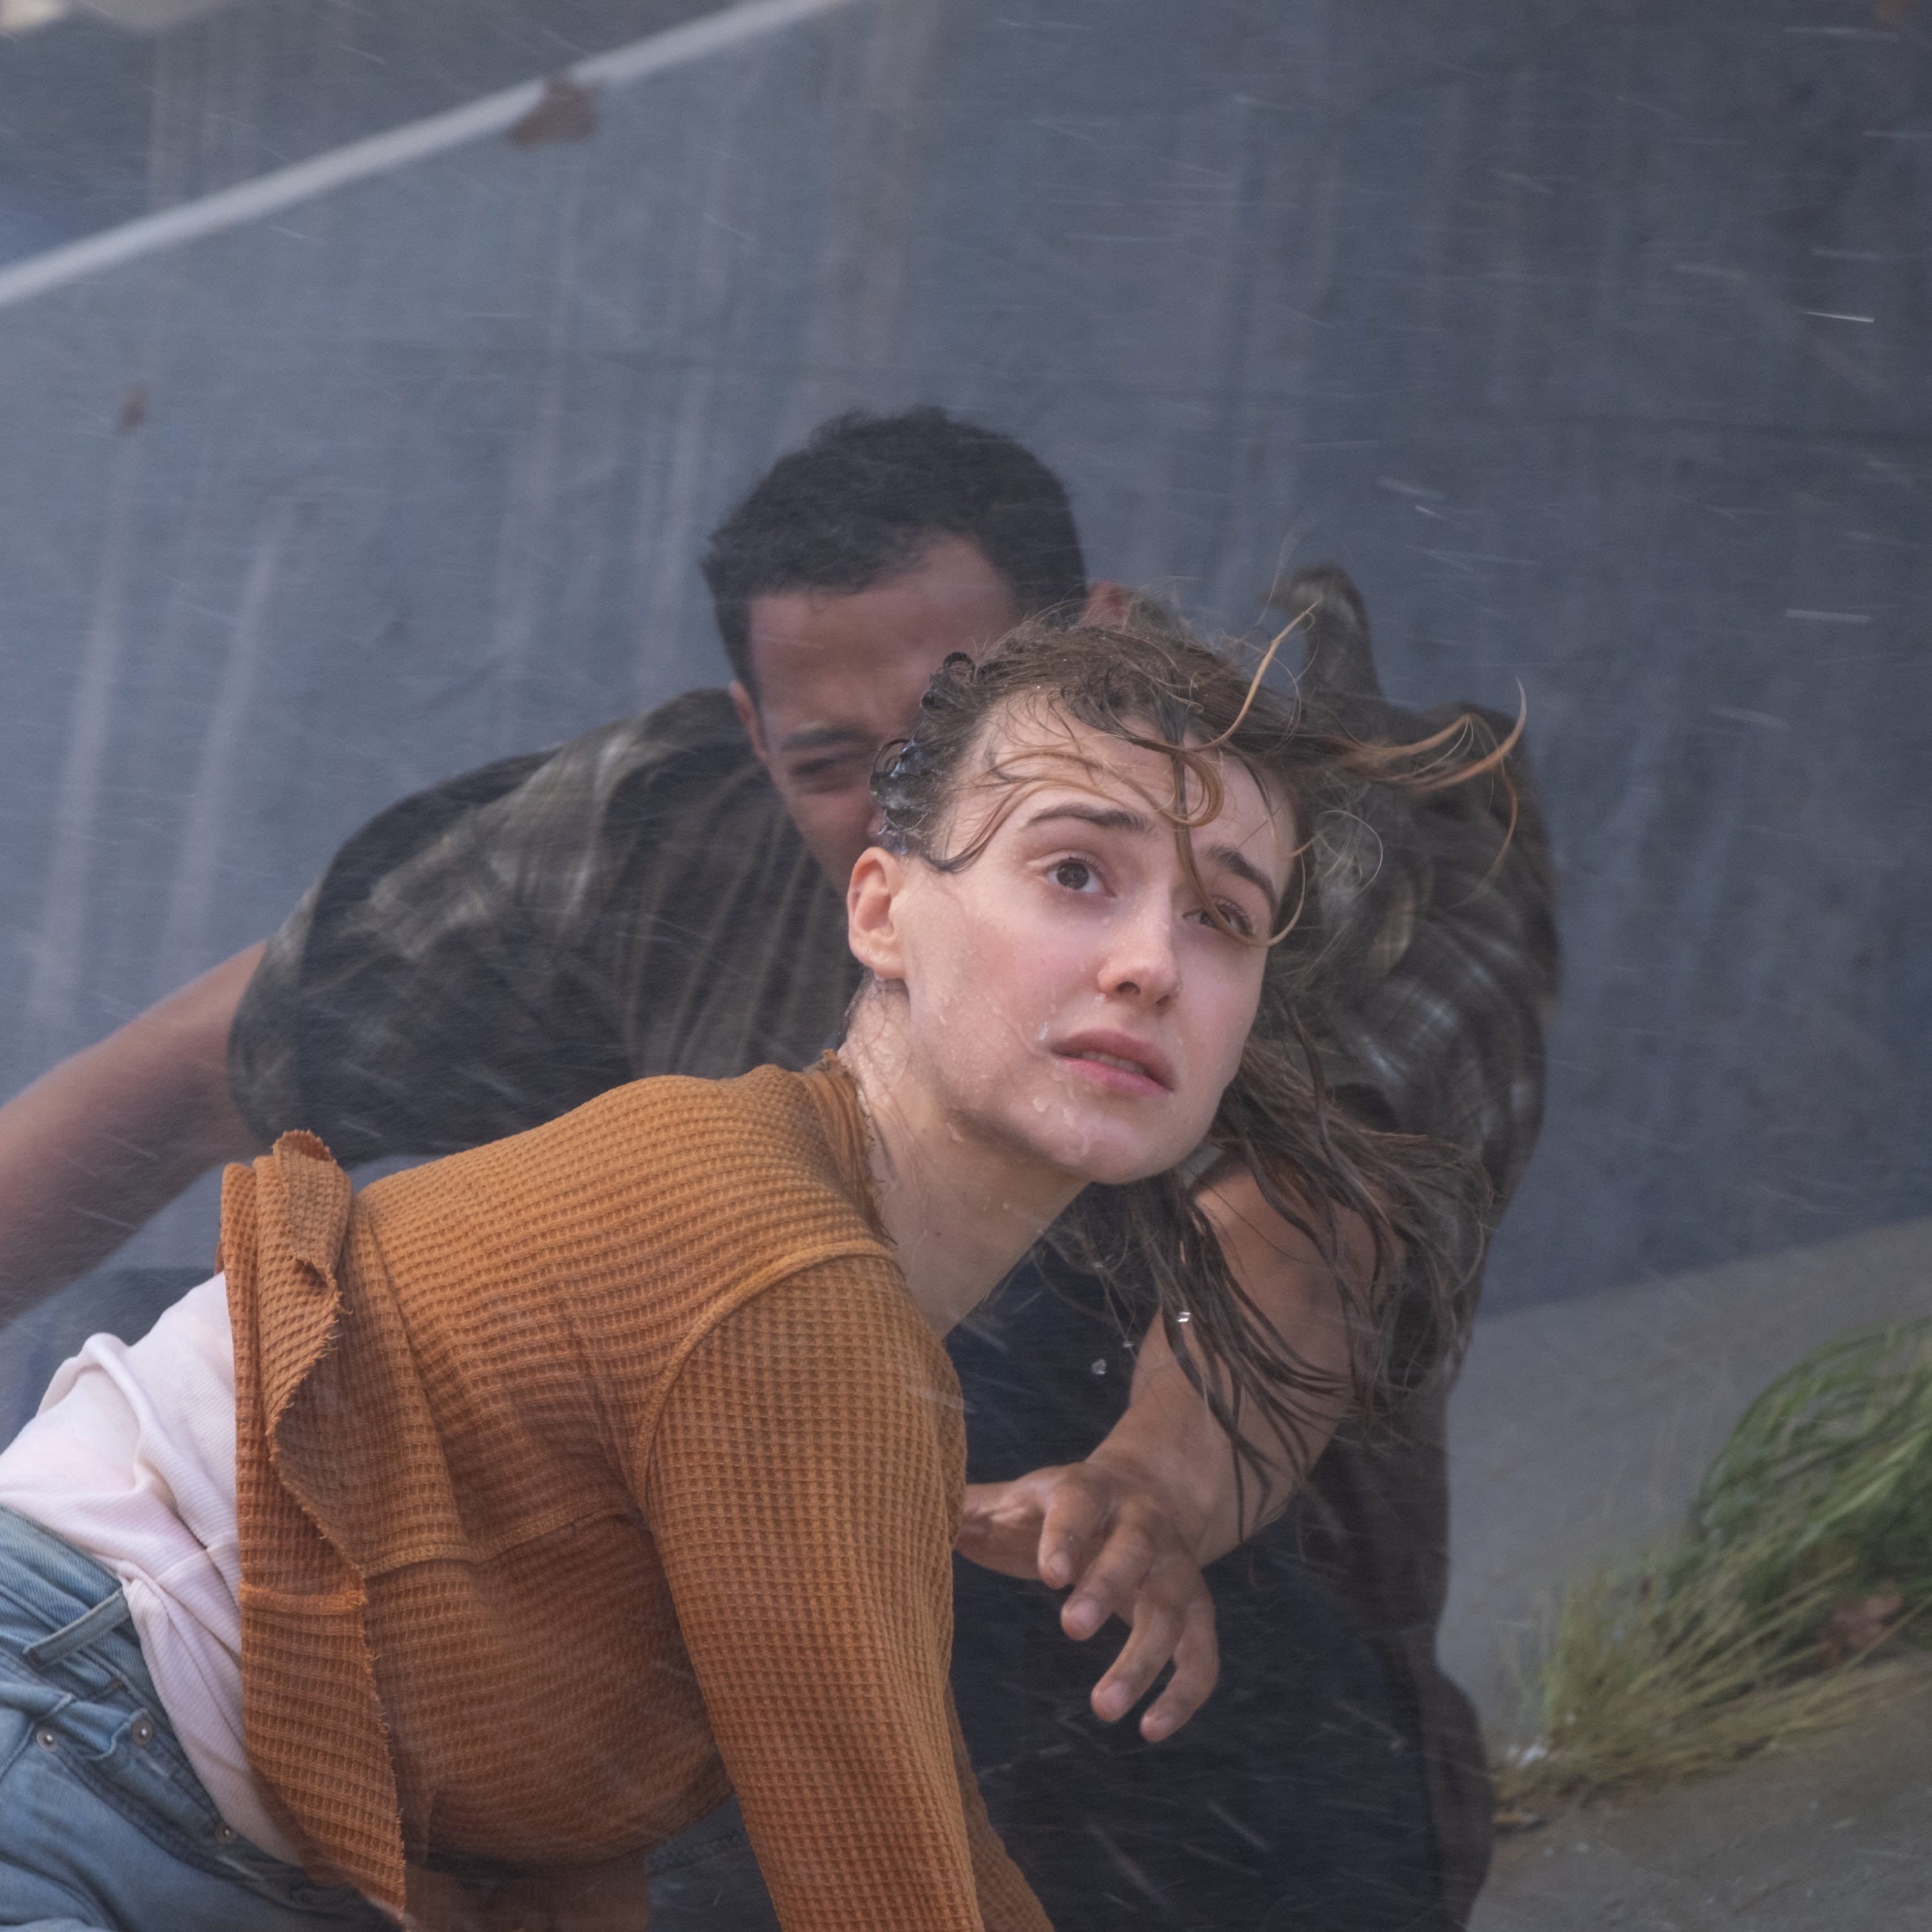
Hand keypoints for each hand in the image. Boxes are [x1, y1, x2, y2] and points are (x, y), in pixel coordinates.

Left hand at [957, 1458, 1218, 1740]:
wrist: (1147, 1488)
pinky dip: (1185, 1693)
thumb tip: (898, 1513)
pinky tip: (1151, 1730)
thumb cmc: (1061, 1504)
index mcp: (1090, 1489)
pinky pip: (1202, 1655)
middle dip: (1106, 1588)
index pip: (1079, 1503)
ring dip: (1144, 1658)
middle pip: (1133, 1551)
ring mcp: (1176, 1568)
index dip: (1066, 1535)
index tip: (1050, 1573)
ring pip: (1171, 1610)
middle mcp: (1143, 1524)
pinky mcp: (1197, 1612)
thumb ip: (969, 1510)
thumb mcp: (1017, 1498)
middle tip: (1071, 1630)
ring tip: (1103, 1708)